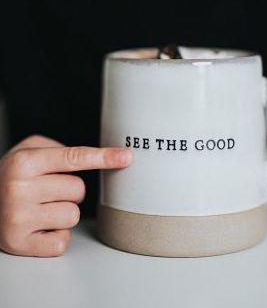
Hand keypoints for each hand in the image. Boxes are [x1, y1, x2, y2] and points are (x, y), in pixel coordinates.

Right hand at [0, 135, 132, 256]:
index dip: (104, 157)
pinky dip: (56, 235)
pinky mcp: (19, 243)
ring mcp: (18, 218)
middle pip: (79, 190)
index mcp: (25, 162)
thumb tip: (104, 157)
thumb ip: (62, 150)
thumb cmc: (12, 177)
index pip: (75, 157)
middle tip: (48, 191)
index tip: (126, 157)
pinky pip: (62, 241)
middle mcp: (19, 188)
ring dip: (63, 213)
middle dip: (70, 191)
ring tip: (41, 209)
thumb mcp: (29, 152)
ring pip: (73, 215)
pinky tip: (38, 227)